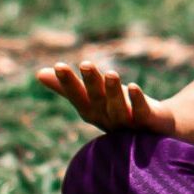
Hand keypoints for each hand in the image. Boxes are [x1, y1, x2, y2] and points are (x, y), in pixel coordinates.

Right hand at [35, 57, 178, 135]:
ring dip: (114, 92)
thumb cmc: (118, 111)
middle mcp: (107, 119)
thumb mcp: (93, 97)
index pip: (77, 96)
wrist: (155, 129)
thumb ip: (69, 88)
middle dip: (91, 83)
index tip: (58, 65)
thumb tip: (38, 73)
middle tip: (85, 64)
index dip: (68, 83)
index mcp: (92, 111)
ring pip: (119, 108)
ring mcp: (127, 123)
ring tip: (111, 73)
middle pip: (98, 100)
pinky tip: (133, 86)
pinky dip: (138, 101)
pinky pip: (142, 112)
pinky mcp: (148, 122)